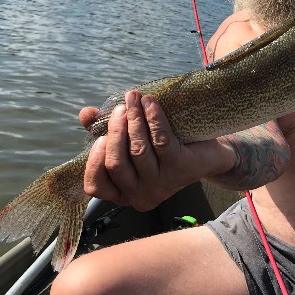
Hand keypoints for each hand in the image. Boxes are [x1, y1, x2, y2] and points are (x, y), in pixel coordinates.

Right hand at [79, 90, 235, 210]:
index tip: (99, 136)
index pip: (95, 186)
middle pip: (116, 163)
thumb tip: (86, 114)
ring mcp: (161, 185)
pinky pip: (161, 141)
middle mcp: (140, 195)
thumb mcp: (131, 140)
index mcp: (123, 192)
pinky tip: (150, 103)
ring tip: (134, 98)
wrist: (208, 155)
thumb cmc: (164, 148)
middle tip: (120, 107)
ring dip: (133, 120)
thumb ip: (104, 129)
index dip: (93, 160)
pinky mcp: (180, 169)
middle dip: (115, 131)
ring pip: (138, 150)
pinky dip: (153, 118)